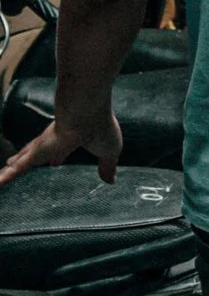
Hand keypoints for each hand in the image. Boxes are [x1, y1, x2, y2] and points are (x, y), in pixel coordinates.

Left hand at [0, 114, 122, 185]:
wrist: (86, 114)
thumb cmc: (101, 129)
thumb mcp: (109, 152)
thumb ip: (107, 167)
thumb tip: (111, 180)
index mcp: (73, 138)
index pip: (62, 148)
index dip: (58, 155)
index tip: (54, 162)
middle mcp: (54, 140)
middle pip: (38, 151)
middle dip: (30, 157)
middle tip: (18, 163)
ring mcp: (42, 146)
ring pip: (23, 160)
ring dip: (13, 167)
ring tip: (2, 174)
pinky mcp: (35, 153)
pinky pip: (18, 168)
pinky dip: (7, 177)